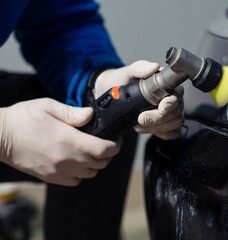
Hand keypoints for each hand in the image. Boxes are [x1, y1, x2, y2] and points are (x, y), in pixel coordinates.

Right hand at [0, 98, 120, 185]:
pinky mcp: (50, 178)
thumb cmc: (23, 118)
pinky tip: (78, 162)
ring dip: (97, 165)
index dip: (115, 146)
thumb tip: (91, 115)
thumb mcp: (48, 106)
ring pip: (90, 174)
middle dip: (109, 155)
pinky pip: (76, 182)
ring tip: (93, 153)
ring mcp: (57, 171)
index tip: (117, 141)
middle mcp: (65, 159)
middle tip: (107, 145)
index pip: (103, 150)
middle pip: (100, 164)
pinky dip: (82, 174)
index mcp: (68, 140)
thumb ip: (73, 112)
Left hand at [94, 60, 183, 139]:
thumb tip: (154, 66)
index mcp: (167, 84)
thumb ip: (140, 68)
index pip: (177, 94)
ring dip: (156, 127)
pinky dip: (160, 133)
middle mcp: (172, 98)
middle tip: (140, 118)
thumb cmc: (122, 81)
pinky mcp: (168, 125)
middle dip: (158, 118)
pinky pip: (173, 133)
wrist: (112, 96)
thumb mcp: (127, 72)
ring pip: (175, 123)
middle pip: (176, 112)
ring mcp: (172, 112)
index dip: (170, 103)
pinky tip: (147, 129)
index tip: (161, 108)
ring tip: (138, 124)